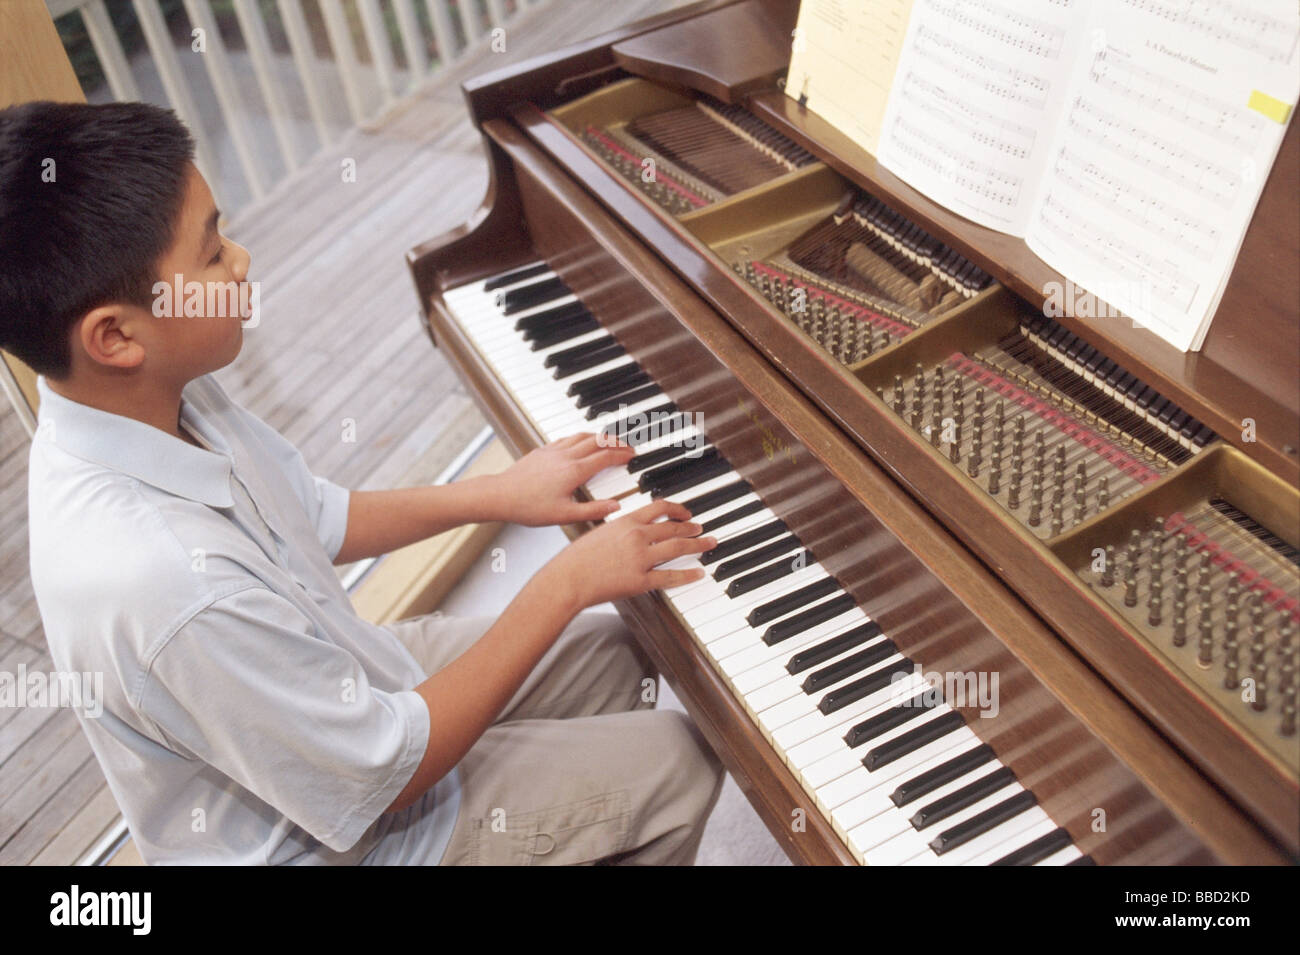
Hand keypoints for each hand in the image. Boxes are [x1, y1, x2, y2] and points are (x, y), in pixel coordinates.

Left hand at [486, 433, 634, 526]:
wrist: (500, 495)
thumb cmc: (529, 507)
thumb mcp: (564, 515)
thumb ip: (593, 510)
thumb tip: (616, 506)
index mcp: (574, 471)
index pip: (606, 457)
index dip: (623, 455)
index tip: (633, 455)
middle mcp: (566, 456)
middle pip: (598, 441)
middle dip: (616, 442)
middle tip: (627, 446)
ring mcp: (553, 451)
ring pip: (582, 435)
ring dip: (599, 436)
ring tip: (609, 441)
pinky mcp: (542, 451)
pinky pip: (567, 438)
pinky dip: (580, 437)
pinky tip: (580, 442)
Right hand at [541, 499, 715, 610]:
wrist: (567, 579)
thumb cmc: (577, 558)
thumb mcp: (599, 532)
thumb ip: (620, 529)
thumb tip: (634, 527)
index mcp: (626, 522)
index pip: (659, 508)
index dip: (677, 509)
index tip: (686, 512)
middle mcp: (636, 536)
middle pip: (673, 528)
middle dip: (692, 527)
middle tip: (702, 529)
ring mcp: (640, 559)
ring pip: (677, 548)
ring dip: (697, 545)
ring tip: (708, 544)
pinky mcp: (640, 581)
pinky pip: (670, 576)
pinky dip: (687, 574)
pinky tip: (699, 573)